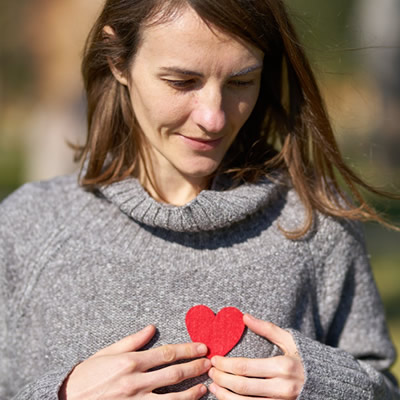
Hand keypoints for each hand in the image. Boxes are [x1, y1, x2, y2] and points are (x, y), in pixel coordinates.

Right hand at [59, 325, 210, 399]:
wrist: (68, 398)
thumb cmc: (88, 374)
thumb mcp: (109, 352)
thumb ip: (133, 340)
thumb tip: (152, 328)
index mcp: (131, 362)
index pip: (166, 354)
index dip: (187, 350)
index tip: (201, 347)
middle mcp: (135, 381)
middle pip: (173, 373)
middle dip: (195, 367)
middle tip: (209, 363)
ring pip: (171, 398)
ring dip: (191, 392)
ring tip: (205, 386)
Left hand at [208, 314, 303, 399]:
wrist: (331, 384)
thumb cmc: (306, 358)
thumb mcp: (289, 340)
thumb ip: (266, 328)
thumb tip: (245, 316)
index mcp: (283, 367)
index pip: (244, 367)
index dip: (225, 364)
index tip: (215, 359)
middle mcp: (283, 389)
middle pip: (242, 386)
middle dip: (221, 379)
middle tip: (210, 371)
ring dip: (225, 396)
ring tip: (213, 387)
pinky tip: (227, 399)